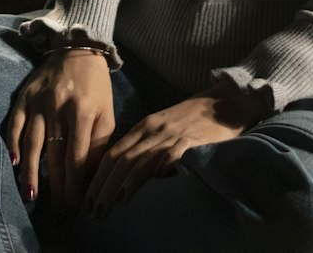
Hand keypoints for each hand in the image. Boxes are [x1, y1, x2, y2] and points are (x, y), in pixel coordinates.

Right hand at [4, 50, 114, 216]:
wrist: (77, 48)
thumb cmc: (96, 86)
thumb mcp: (107, 111)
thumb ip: (100, 142)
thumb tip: (90, 176)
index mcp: (84, 111)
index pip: (77, 157)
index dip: (75, 184)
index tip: (74, 206)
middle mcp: (59, 107)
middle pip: (55, 154)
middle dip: (56, 186)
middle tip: (56, 210)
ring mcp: (40, 101)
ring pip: (33, 142)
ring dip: (31, 172)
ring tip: (30, 196)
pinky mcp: (25, 95)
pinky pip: (15, 122)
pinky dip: (12, 143)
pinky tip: (14, 163)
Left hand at [84, 88, 264, 217]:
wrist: (226, 100)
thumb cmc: (194, 119)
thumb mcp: (163, 129)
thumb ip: (145, 146)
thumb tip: (122, 176)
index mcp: (144, 126)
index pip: (113, 153)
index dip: (97, 178)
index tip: (87, 200)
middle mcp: (153, 130)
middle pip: (120, 160)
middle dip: (103, 187)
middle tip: (91, 212)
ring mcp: (171, 135)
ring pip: (139, 161)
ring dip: (121, 185)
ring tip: (110, 207)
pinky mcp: (191, 141)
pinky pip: (171, 154)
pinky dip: (158, 169)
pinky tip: (150, 183)